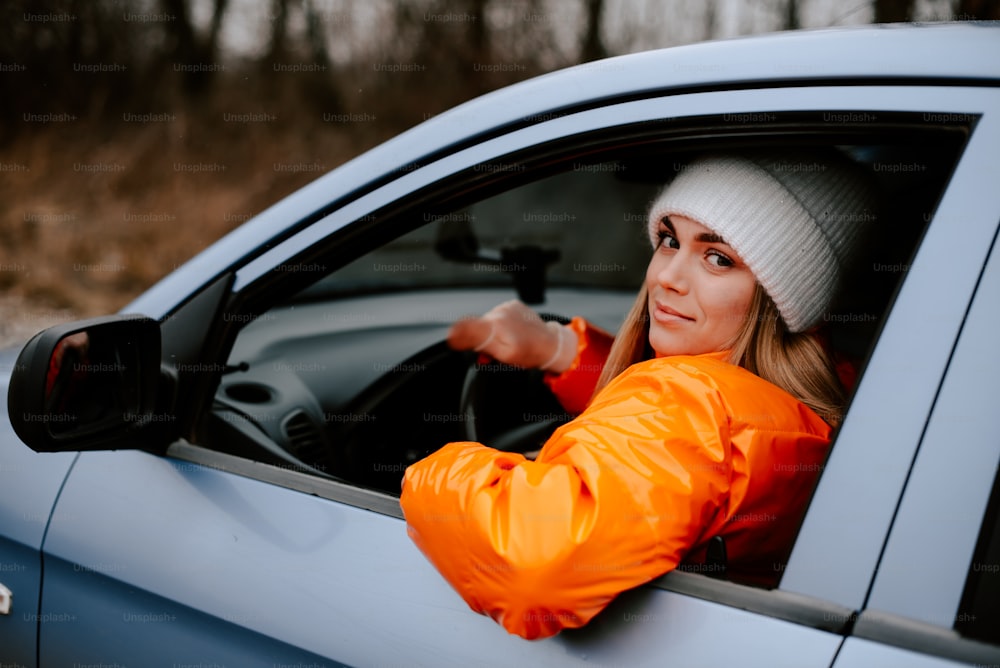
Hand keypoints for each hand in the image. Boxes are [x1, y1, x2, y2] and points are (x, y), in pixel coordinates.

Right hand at [447, 300, 576, 373]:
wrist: (551, 343)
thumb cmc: (530, 352)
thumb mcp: (504, 355)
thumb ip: (480, 345)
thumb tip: (457, 338)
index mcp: (496, 326)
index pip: (467, 325)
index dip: (458, 332)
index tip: (453, 338)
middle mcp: (500, 312)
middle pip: (479, 325)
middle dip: (482, 339)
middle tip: (493, 352)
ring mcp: (507, 307)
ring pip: (490, 321)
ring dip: (493, 332)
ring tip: (507, 342)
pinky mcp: (514, 305)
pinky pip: (500, 316)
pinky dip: (501, 325)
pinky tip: (512, 333)